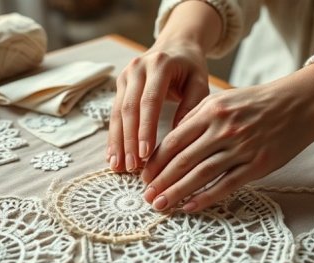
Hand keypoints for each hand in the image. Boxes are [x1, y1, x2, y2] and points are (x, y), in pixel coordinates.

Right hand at [106, 0, 222, 171]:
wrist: (176, 46)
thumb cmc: (191, 68)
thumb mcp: (200, 82)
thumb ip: (192, 106)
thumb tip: (177, 137)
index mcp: (159, 65)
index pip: (149, 101)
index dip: (146, 129)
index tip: (146, 154)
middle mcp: (137, 68)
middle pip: (129, 108)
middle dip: (129, 140)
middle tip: (132, 166)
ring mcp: (125, 76)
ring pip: (117, 113)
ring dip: (117, 141)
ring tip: (119, 166)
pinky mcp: (120, 85)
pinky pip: (114, 113)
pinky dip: (114, 136)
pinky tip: (113, 156)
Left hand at [141, 63, 313, 211]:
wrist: (299, 104)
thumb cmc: (257, 102)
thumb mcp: (223, 100)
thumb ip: (196, 118)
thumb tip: (170, 142)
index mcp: (210, 110)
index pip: (174, 140)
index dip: (156, 160)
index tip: (143, 176)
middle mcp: (223, 129)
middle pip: (183, 160)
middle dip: (160, 180)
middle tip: (146, 196)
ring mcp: (240, 148)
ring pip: (201, 174)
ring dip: (177, 192)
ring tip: (161, 205)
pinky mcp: (257, 165)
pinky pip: (226, 185)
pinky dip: (206, 197)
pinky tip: (190, 206)